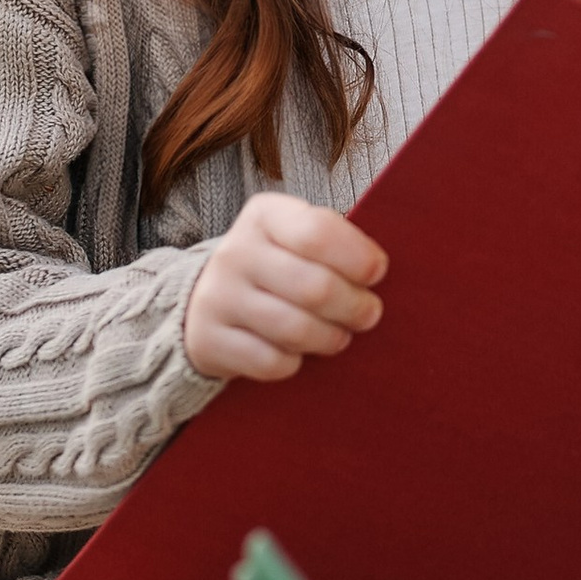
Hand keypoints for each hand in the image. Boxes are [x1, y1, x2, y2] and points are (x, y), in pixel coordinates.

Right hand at [182, 191, 386, 382]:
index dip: (357, 256)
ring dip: (329, 337)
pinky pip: (270, 361)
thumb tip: (377, 271)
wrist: (202, 301)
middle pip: (314, 287)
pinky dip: (294, 362)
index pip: (318, 231)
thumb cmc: (272, 267)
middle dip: (353, 305)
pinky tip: (300, 354)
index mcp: (264, 216)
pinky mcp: (210, 340)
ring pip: (294, 328)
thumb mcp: (292, 239)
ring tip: (341, 336)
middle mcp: (236, 252)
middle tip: (369, 314)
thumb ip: (330, 245)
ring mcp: (218, 297)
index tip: (378, 272)